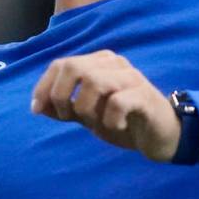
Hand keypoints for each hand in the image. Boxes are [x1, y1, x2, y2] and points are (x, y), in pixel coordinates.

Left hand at [31, 50, 181, 161]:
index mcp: (98, 63)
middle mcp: (114, 64)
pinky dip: (109, 119)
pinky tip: (116, 127)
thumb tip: (37, 106)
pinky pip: (118, 102)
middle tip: (65, 117)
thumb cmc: (123, 121)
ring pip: (94, 81)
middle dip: (60, 95)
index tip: (37, 109)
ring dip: (84, 107)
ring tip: (92, 122)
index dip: (44, 86)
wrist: (161, 135)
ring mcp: (131, 77)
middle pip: (74, 67)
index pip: (62, 63)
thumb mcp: (88, 116)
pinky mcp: (144, 96)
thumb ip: (65, 108)